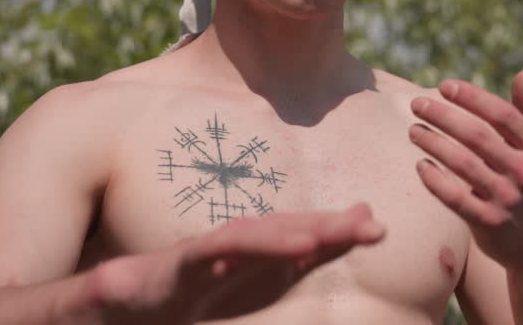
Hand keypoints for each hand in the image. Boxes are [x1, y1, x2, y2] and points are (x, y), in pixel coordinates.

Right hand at [93, 203, 384, 323]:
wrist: (142, 297)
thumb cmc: (209, 282)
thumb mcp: (266, 275)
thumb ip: (309, 252)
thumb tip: (355, 227)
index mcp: (266, 247)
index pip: (309, 234)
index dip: (343, 230)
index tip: (380, 228)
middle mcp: (244, 241)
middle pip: (288, 229)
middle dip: (326, 226)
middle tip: (366, 224)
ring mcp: (213, 249)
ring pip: (251, 238)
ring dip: (281, 236)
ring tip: (314, 239)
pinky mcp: (183, 262)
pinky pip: (208, 253)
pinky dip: (227, 250)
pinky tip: (238, 255)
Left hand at [409, 70, 522, 271]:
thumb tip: (522, 74)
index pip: (502, 115)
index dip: (472, 97)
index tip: (444, 85)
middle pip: (478, 136)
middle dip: (444, 116)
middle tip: (417, 104)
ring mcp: (507, 198)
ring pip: (463, 165)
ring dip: (434, 144)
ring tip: (414, 131)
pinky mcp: (489, 222)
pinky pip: (456, 198)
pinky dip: (436, 181)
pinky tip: (421, 165)